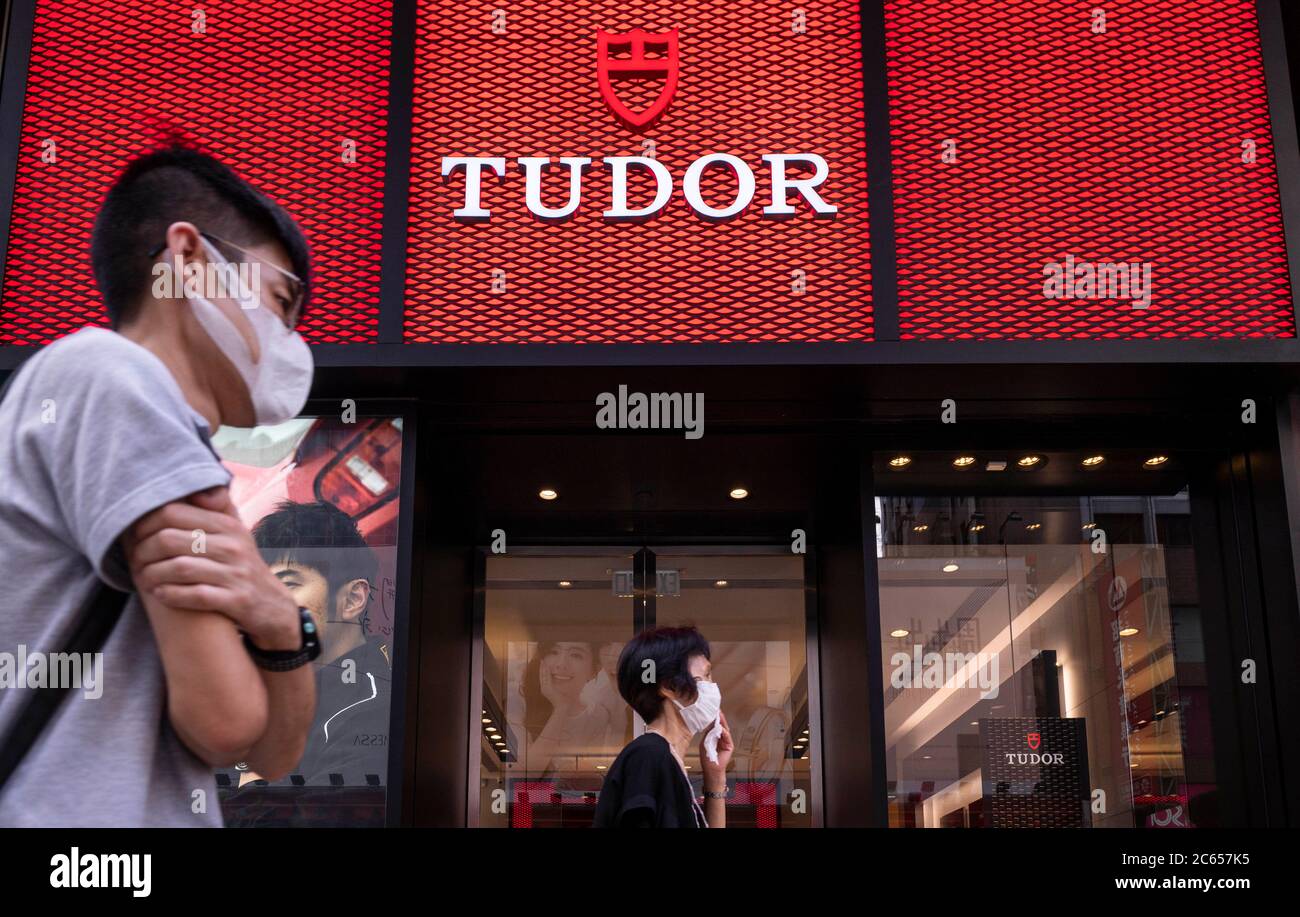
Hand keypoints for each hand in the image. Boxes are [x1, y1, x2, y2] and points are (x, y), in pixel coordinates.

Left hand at [126, 487, 300, 649]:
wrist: (272, 606)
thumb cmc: (241, 566)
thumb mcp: (235, 533)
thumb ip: (216, 509)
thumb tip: (194, 490)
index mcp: (228, 525)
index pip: (173, 513)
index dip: (145, 524)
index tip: (136, 537)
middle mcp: (234, 546)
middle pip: (170, 539)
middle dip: (143, 552)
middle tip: (136, 561)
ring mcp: (237, 574)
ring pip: (180, 568)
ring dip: (152, 575)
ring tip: (144, 579)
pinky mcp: (238, 600)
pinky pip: (195, 595)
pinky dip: (171, 595)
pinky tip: (161, 594)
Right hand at [538, 663, 575, 712]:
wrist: (563, 707)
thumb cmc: (562, 700)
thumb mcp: (561, 690)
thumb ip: (560, 685)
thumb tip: (565, 680)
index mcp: (547, 689)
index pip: (544, 678)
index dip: (543, 671)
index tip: (544, 665)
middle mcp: (544, 688)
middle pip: (542, 676)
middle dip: (542, 668)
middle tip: (542, 661)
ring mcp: (545, 688)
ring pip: (543, 676)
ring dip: (543, 668)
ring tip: (543, 662)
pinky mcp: (547, 688)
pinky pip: (546, 678)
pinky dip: (545, 672)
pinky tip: (546, 667)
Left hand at [701, 710, 733, 789]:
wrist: (711, 769)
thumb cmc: (707, 757)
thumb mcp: (705, 742)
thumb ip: (708, 734)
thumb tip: (709, 724)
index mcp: (715, 737)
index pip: (715, 726)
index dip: (714, 719)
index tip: (712, 711)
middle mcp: (721, 738)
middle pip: (721, 726)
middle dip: (719, 718)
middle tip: (717, 710)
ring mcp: (726, 741)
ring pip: (725, 730)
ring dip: (722, 723)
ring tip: (719, 716)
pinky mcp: (730, 746)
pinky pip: (727, 737)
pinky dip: (724, 733)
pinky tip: (722, 729)